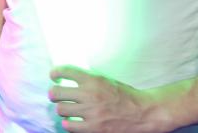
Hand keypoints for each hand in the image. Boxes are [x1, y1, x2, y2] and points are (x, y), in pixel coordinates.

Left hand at [49, 66, 165, 132]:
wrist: (143, 113)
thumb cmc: (124, 95)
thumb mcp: (106, 80)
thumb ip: (88, 79)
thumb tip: (67, 77)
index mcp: (93, 80)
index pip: (65, 71)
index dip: (55, 73)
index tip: (53, 76)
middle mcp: (90, 94)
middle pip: (57, 92)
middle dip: (53, 93)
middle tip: (55, 95)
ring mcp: (91, 112)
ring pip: (61, 110)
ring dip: (62, 109)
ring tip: (66, 109)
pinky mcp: (94, 128)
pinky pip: (69, 126)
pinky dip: (68, 123)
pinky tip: (71, 121)